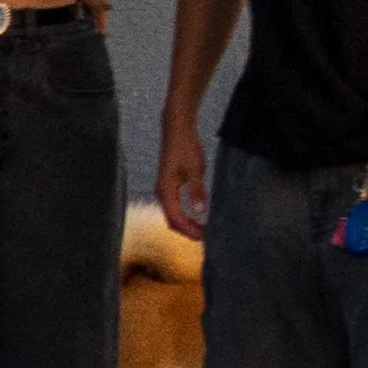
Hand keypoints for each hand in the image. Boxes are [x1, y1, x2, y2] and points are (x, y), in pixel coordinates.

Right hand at [155, 122, 210, 242]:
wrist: (177, 131)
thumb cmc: (186, 148)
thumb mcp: (195, 169)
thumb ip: (197, 191)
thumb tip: (200, 212)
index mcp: (166, 191)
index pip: (176, 219)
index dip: (189, 230)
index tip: (204, 237)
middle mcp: (161, 193)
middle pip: (172, 220)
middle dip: (187, 230)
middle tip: (206, 236)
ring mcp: (164, 189)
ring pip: (172, 214)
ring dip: (186, 224)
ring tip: (203, 229)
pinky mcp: (168, 185)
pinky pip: (174, 206)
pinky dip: (184, 215)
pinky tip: (197, 216)